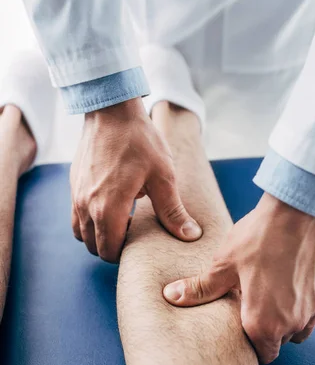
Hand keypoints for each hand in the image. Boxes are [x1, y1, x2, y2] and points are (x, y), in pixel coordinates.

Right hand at [70, 98, 201, 262]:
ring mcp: (76, 194)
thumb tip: (190, 235)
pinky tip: (110, 204)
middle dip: (112, 247)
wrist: (112, 110)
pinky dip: (89, 220)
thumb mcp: (163, 176)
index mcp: (107, 208)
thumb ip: (173, 210)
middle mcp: (86, 205)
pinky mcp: (74, 183)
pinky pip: (75, 214)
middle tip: (133, 235)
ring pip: (80, 232)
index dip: (125, 254)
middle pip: (92, 246)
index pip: (109, 251)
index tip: (140, 243)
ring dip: (98, 235)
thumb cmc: (139, 141)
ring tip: (121, 221)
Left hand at [163, 193, 314, 362]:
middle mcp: (294, 324)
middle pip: (282, 341)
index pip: (263, 355)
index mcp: (265, 324)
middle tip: (256, 301)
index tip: (244, 324)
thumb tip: (170, 297)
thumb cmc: (258, 238)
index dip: (252, 342)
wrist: (299, 211)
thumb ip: (200, 289)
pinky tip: (293, 281)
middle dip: (270, 328)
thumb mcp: (223, 264)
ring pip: (302, 327)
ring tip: (274, 291)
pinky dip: (306, 303)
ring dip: (290, 317)